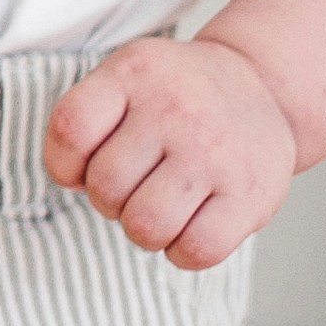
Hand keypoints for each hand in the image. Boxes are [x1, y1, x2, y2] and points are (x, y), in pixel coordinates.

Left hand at [44, 37, 297, 270]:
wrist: (261, 85)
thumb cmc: (176, 94)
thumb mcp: (127, 75)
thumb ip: (85, 119)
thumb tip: (72, 182)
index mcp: (134, 73)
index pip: (70, 130)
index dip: (64, 164)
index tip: (84, 168)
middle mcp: (175, 107)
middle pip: (105, 187)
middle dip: (110, 200)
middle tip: (136, 185)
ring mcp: (214, 152)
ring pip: (145, 226)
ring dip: (143, 230)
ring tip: (160, 206)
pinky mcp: (250, 195)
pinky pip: (194, 251)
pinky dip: (182, 251)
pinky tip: (191, 225)